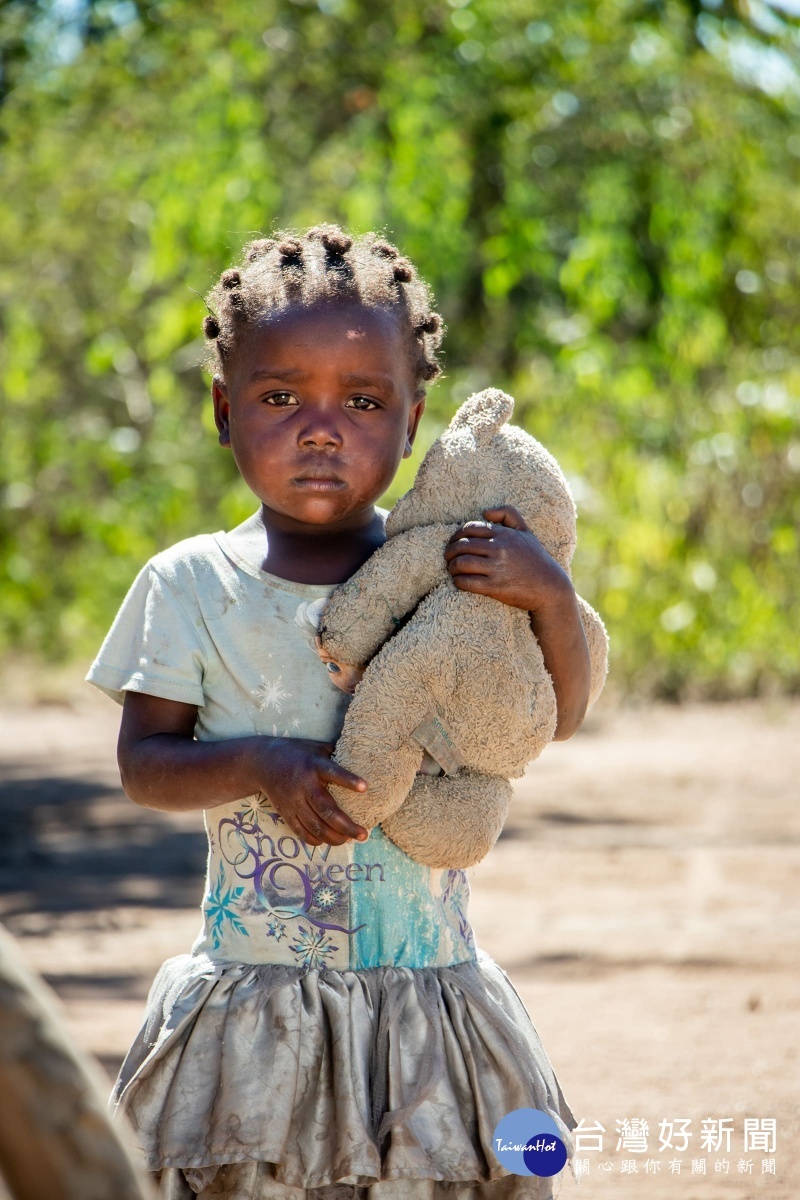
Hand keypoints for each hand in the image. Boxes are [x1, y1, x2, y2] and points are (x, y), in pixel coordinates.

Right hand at [256, 737, 368, 846]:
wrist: (261, 763)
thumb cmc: (295, 753)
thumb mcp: (314, 747)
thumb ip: (334, 754)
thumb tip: (359, 757)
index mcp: (312, 765)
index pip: (333, 772)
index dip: (348, 780)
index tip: (365, 788)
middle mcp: (303, 785)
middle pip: (326, 810)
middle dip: (346, 826)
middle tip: (363, 834)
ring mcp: (293, 802)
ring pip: (315, 826)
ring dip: (334, 837)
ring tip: (349, 840)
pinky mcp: (285, 813)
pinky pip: (300, 831)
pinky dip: (315, 840)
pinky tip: (327, 841)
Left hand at [444, 505, 570, 612]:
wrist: (549, 587)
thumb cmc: (536, 559)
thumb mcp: (526, 532)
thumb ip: (509, 514)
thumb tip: (485, 513)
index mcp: (504, 534)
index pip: (470, 529)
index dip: (457, 535)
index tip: (454, 542)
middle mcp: (499, 549)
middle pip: (462, 545)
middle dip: (450, 551)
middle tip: (448, 557)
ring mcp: (496, 568)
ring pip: (461, 563)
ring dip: (452, 567)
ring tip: (452, 570)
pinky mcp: (494, 587)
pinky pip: (467, 582)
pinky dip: (458, 581)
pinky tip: (459, 582)